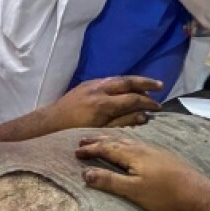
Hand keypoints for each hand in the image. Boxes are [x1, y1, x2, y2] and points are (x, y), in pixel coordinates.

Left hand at [32, 76, 161, 132]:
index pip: (132, 98)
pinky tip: (126, 86)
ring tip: (147, 85)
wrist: (50, 123)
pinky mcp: (86, 83)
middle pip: (127, 81)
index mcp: (103, 104)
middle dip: (145, 83)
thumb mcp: (101, 131)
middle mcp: (99, 89)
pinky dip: (121, 81)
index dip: (148, 102)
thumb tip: (144, 116)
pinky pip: (108, 79)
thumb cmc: (75, 132)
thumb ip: (123, 123)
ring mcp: (92, 84)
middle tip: (159, 85)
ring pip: (118, 78)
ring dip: (134, 81)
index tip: (158, 107)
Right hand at [75, 136, 209, 210]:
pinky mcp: (165, 157)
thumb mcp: (133, 191)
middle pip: (116, 140)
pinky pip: (139, 144)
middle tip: (83, 139)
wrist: (199, 195)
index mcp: (133, 154)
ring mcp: (156, 151)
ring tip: (104, 140)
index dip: (90, 149)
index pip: (106, 148)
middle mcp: (143, 148)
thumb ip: (109, 181)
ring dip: (113, 140)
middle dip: (99, 140)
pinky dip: (127, 143)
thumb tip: (85, 173)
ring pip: (129, 140)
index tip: (76, 151)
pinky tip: (132, 148)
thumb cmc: (164, 195)